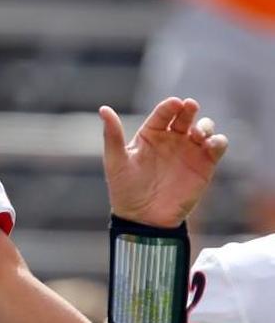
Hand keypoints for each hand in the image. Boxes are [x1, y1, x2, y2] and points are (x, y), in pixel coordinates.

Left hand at [100, 97, 227, 226]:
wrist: (144, 218)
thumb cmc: (125, 189)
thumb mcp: (116, 161)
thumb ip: (112, 135)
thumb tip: (103, 109)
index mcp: (150, 134)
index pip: (162, 113)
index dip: (169, 106)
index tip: (175, 103)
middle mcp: (171, 139)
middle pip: (185, 117)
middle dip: (189, 110)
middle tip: (190, 107)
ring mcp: (189, 151)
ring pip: (203, 128)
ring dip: (205, 125)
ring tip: (198, 133)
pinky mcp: (204, 165)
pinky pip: (216, 147)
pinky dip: (218, 142)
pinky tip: (211, 144)